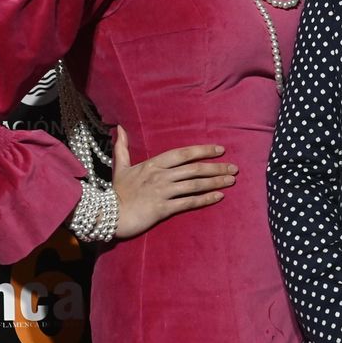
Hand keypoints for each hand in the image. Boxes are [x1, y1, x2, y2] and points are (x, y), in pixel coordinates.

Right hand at [110, 126, 237, 239]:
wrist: (107, 215)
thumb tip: (120, 128)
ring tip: (231, 180)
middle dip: (216, 168)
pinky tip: (219, 196)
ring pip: (194, 185)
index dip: (203, 151)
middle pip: (194, 169)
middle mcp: (160, 176)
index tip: (220, 150)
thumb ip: (123, 148)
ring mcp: (162, 192)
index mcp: (153, 164)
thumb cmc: (117, 192)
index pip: (183, 154)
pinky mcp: (163, 208)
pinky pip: (188, 202)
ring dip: (215, 182)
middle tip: (234, 168)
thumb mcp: (120, 167)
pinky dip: (205, 199)